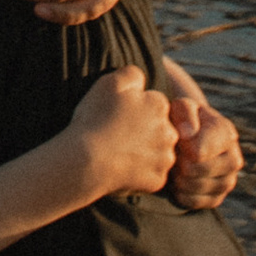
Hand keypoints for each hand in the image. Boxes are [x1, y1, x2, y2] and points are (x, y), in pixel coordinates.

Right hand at [65, 67, 178, 202]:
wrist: (87, 159)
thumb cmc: (95, 117)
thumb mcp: (109, 82)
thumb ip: (132, 74)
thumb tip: (142, 79)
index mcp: (159, 105)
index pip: (156, 103)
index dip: (137, 108)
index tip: (120, 114)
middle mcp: (169, 132)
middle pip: (162, 127)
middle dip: (148, 129)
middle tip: (120, 132)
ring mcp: (164, 158)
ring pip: (160, 151)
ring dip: (147, 151)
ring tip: (120, 150)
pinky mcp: (158, 180)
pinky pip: (153, 174)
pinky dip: (142, 172)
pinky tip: (123, 166)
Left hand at [155, 60, 243, 209]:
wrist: (189, 134)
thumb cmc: (183, 118)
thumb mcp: (182, 106)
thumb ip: (184, 113)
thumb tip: (188, 135)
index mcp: (227, 134)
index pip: (198, 152)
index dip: (180, 146)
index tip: (176, 137)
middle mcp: (234, 160)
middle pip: (193, 170)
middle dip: (177, 160)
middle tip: (172, 151)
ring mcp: (228, 181)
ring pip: (192, 187)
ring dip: (177, 175)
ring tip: (174, 162)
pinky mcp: (217, 198)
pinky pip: (193, 202)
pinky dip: (180, 191)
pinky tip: (177, 177)